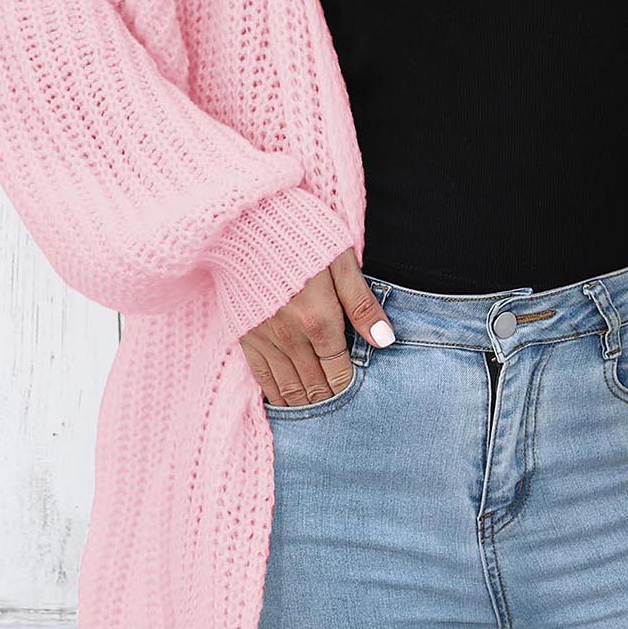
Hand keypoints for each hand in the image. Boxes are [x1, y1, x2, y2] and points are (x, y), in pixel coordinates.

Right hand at [238, 248, 394, 406]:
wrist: (244, 219)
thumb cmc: (301, 233)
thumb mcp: (341, 261)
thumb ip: (362, 304)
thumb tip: (384, 340)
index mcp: (320, 321)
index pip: (340, 373)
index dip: (350, 386)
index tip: (358, 392)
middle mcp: (290, 338)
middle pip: (315, 386)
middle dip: (330, 398)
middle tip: (341, 409)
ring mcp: (263, 339)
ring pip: (288, 388)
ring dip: (305, 402)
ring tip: (318, 407)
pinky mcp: (243, 334)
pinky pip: (260, 376)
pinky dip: (275, 393)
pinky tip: (286, 400)